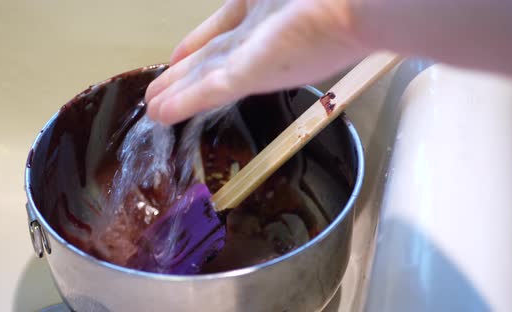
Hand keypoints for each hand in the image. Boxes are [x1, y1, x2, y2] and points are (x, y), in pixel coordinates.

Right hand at [145, 0, 367, 124]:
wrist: (358, 4)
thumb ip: (256, 1)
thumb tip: (248, 2)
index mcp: (261, 10)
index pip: (219, 31)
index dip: (194, 44)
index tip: (175, 56)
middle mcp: (254, 38)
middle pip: (208, 60)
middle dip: (181, 77)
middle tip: (157, 94)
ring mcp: (252, 58)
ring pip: (204, 79)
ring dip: (177, 94)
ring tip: (153, 110)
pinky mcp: (250, 74)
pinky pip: (207, 89)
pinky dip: (184, 101)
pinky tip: (163, 112)